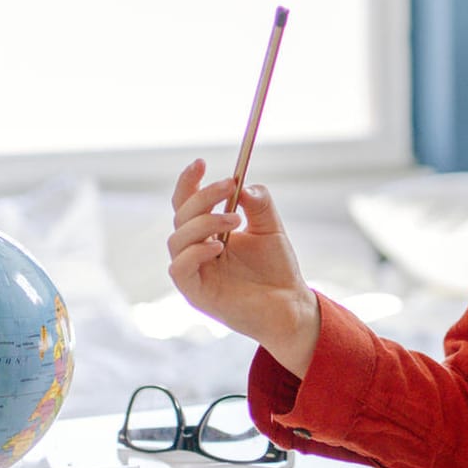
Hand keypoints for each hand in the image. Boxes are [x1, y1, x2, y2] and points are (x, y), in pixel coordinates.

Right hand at [167, 159, 319, 376]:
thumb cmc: (277, 269)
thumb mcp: (271, 228)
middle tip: (229, 186)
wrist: (290, 305)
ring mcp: (194, 271)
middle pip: (181, 216)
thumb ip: (259, 204)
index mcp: (208, 233)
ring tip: (235, 219)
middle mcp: (196, 250)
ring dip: (204, 222)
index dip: (188, 182)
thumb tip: (244, 185)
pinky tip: (219, 246)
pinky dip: (195, 252)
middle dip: (202, 196)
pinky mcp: (195, 293)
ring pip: (177, 239)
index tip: (201, 162)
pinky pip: (180, 268)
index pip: (187, 203)